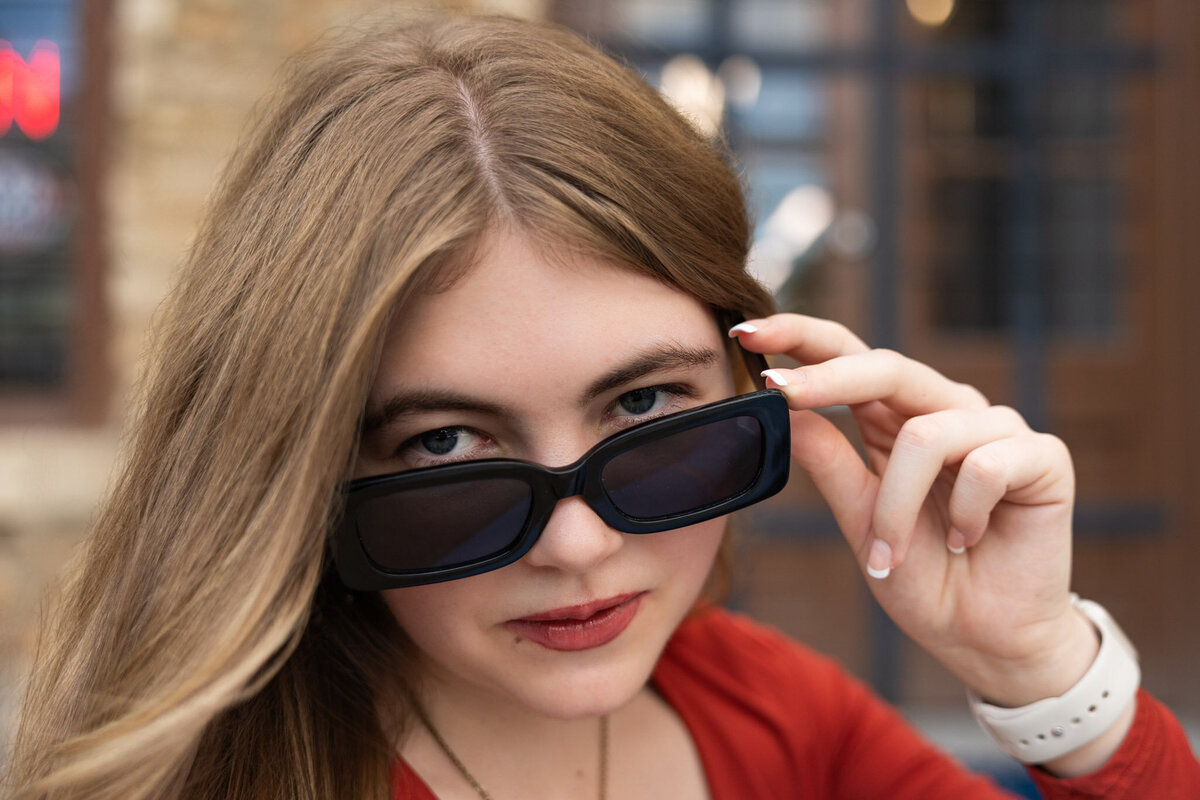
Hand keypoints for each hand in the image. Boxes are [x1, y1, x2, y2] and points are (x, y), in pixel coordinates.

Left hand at [730, 314, 1097, 707]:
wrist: (984, 639)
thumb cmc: (921, 576)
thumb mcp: (858, 519)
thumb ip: (828, 463)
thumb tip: (784, 409)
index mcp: (896, 420)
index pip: (850, 358)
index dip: (801, 337)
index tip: (744, 332)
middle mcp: (947, 411)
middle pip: (886, 367)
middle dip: (828, 376)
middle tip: (780, 390)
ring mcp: (998, 429)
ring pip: (926, 435)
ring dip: (896, 507)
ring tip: (894, 553)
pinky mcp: (1044, 456)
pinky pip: (986, 465)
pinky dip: (965, 514)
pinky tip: (968, 540)